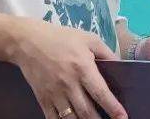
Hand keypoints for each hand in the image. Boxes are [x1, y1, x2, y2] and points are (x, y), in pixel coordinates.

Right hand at [10, 18, 127, 118]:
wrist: (27, 42)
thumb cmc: (61, 38)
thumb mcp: (88, 39)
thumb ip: (106, 53)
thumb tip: (120, 66)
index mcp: (83, 68)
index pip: (101, 93)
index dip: (113, 108)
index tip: (123, 117)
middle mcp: (69, 84)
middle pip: (87, 112)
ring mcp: (54, 94)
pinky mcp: (42, 99)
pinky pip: (53, 118)